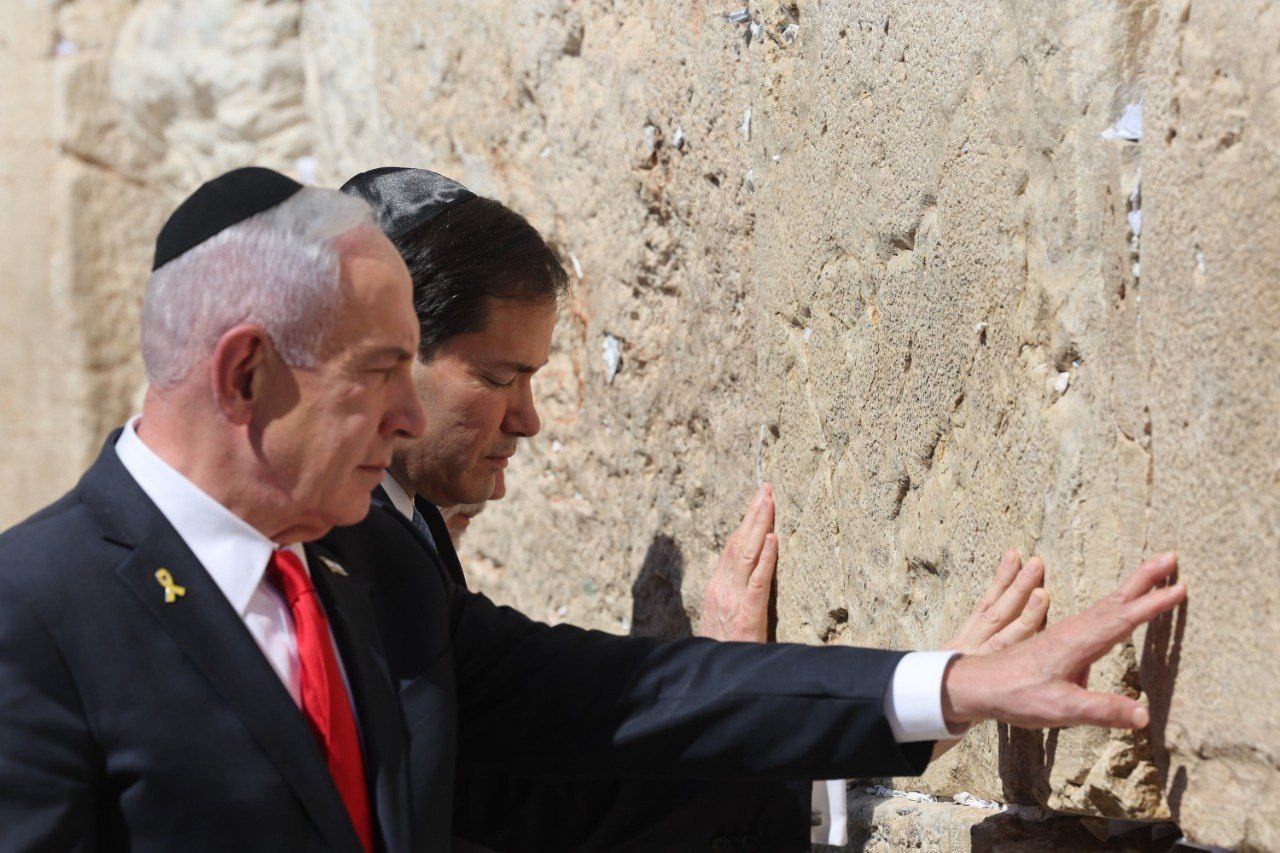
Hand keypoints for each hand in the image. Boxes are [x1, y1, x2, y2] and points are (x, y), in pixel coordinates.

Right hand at [699, 484, 776, 642]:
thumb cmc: (725, 653)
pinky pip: (758, 581)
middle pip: (739, 544)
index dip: (745, 523)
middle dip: (753, 514)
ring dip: (759, 525)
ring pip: (747, 555)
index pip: (732, 548)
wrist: (716, 681)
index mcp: (717, 589)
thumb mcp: (725, 621)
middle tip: (765, 488)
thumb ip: (736, 598)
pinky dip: (766, 558)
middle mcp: (721, 589)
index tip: (758, 501)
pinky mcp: (746, 615)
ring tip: (769, 501)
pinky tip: (774, 539)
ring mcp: (732, 600)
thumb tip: (752, 576)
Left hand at [942, 553, 1185, 729]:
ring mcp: (1066, 632)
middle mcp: (1074, 631)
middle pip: (1117, 600)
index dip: (1153, 604)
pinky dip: (1113, 603)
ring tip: (1153, 573)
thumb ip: (1102, 711)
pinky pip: (1094, 614)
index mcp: (1079, 643)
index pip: (1124, 619)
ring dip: (1132, 587)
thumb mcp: (1062, 710)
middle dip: (1146, 579)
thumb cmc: (1018, 696)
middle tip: (1172, 556)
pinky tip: (1116, 607)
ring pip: (1106, 604)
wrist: (977, 685)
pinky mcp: (1058, 638)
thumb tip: (1144, 715)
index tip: (1181, 588)